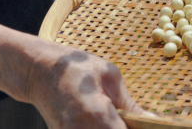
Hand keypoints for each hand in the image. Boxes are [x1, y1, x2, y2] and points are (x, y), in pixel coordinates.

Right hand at [27, 44, 149, 128]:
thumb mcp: (110, 77)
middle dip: (124, 128)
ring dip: (112, 127)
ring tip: (113, 116)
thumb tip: (153, 121)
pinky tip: (101, 118)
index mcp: (97, 114)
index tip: (147, 124)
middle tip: (129, 119)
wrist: (39, 70)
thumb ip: (130, 105)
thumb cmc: (75, 68)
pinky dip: (100, 127)